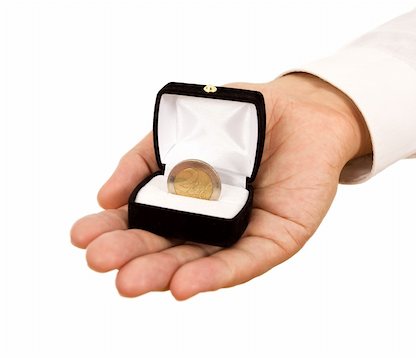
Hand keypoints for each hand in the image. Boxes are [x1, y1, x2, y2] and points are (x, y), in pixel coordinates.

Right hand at [71, 73, 370, 299]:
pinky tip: (184, 284)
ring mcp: (239, 234)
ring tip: (130, 281)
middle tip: (99, 262)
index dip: (112, 230)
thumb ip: (142, 162)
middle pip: (166, 246)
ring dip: (164, 273)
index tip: (81, 236)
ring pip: (199, 262)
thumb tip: (104, 198)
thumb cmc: (238, 121)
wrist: (301, 111)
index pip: (142, 221)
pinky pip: (245, 261)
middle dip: (132, 256)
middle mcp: (207, 223)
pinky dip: (215, 275)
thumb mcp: (180, 132)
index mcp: (183, 201)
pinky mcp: (274, 240)